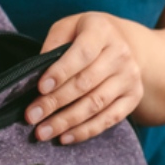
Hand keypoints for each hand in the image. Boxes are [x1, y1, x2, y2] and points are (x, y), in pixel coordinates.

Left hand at [27, 12, 143, 144]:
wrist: (125, 42)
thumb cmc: (86, 35)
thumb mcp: (68, 27)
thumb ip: (53, 45)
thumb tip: (36, 74)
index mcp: (102, 31)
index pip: (82, 53)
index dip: (61, 72)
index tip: (40, 88)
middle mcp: (120, 53)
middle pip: (86, 83)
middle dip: (55, 102)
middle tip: (32, 116)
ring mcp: (129, 77)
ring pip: (96, 104)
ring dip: (67, 121)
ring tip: (43, 131)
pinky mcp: (133, 97)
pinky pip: (109, 118)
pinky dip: (86, 130)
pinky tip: (65, 137)